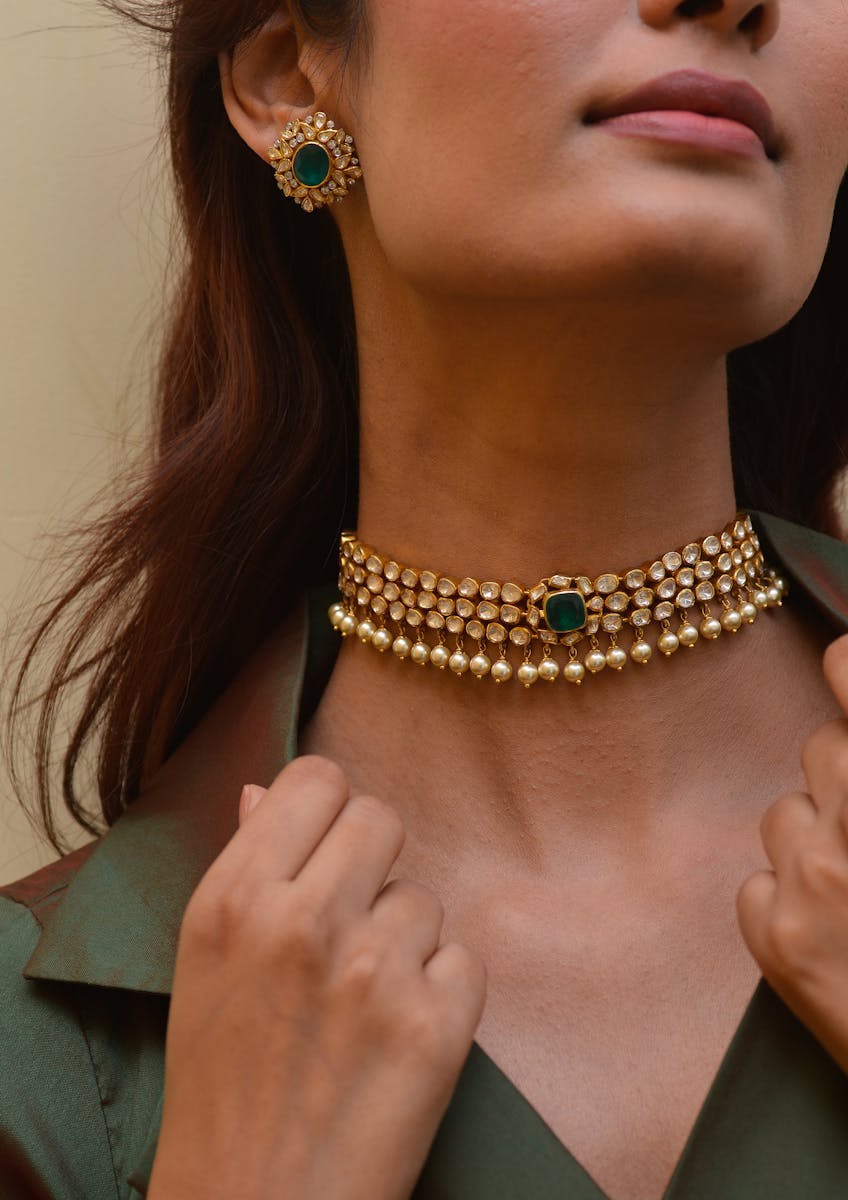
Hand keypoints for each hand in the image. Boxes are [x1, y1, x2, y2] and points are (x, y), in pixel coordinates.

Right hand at [148, 754, 487, 1199]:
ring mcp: (374, 972)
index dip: (327, 808)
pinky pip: (463, 958)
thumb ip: (244, 866)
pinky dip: (440, 992)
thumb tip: (266, 791)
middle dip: (371, 861)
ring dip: (402, 940)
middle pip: (381, 818)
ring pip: (423, 897)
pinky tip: (398, 1032)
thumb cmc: (219, 1086)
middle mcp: (304, 921)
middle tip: (350, 917)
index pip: (316, 779)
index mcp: (235, 899)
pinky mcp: (435, 1025)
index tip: (326, 844)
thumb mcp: (203, 964)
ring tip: (360, 1000)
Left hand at [737, 631, 847, 1074]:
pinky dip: (784, 892)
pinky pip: (757, 877)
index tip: (840, 654)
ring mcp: (809, 890)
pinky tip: (827, 928)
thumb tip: (841, 672)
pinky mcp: (772, 943)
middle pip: (823, 749)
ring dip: (815, 834)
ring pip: (784, 812)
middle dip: (845, 771)